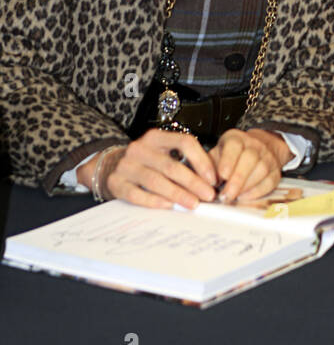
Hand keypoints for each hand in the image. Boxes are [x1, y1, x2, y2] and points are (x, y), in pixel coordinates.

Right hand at [95, 130, 218, 209]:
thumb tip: (212, 180)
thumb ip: (185, 162)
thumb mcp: (163, 153)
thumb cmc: (146, 162)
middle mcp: (139, 148)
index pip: (184, 142)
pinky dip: (154, 201)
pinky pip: (136, 194)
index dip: (201, 160)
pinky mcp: (116, 183)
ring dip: (177, 194)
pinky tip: (168, 206)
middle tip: (208, 195)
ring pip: (155, 180)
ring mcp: (126, 166)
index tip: (213, 178)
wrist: (109, 166)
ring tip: (193, 204)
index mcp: (155, 137)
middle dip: (193, 182)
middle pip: (171, 165)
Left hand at [208, 128, 288, 203]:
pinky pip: (270, 181)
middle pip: (250, 159)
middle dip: (237, 180)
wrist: (260, 146)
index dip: (228, 161)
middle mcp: (254, 145)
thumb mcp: (218, 152)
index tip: (222, 176)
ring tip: (233, 197)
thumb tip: (202, 182)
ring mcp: (267, 157)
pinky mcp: (275, 170)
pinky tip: (245, 197)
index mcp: (236, 138)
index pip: (234, 145)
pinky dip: (257, 191)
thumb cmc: (233, 153)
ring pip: (261, 170)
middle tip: (225, 195)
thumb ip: (209, 165)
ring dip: (246, 187)